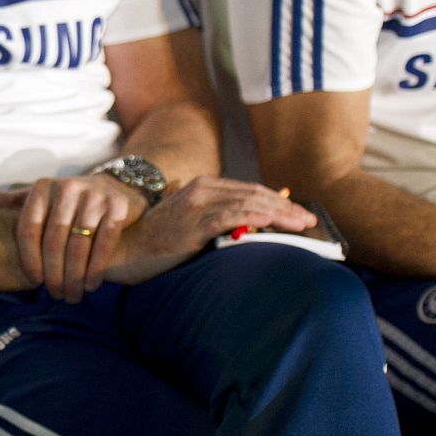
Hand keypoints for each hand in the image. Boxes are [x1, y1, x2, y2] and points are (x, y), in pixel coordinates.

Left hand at [0, 172, 147, 301]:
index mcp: (42, 188)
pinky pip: (104, 243)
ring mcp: (95, 196)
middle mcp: (68, 188)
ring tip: (73, 295)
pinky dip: (97, 268)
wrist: (116, 187)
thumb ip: (7, 201)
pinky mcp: (117, 206)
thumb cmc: (68, 201)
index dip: (30, 260)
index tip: (35, 281)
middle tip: (56, 294)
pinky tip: (92, 284)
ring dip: (75, 277)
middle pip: (54, 241)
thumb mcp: (38, 197)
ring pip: (79, 245)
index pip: (29, 230)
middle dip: (55, 274)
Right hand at [104, 176, 317, 286]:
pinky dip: (255, 218)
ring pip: (248, 204)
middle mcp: (203, 189)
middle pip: (254, 194)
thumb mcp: (190, 222)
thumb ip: (217, 218)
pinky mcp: (194, 223)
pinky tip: (273, 223)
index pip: (250, 191)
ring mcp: (198, 205)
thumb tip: (252, 223)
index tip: (300, 214)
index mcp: (204, 186)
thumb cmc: (158, 240)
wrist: (125, 249)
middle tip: (311, 220)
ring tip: (301, 225)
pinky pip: (231, 217)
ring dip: (278, 214)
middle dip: (285, 208)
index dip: (278, 201)